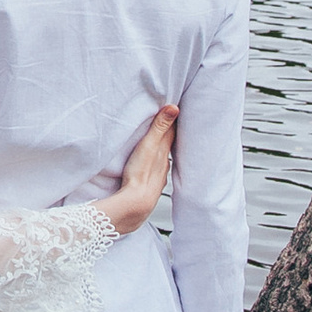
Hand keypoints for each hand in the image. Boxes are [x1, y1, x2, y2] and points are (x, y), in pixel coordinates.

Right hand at [93, 104, 177, 235]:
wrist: (136, 204)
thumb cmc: (140, 174)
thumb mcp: (149, 145)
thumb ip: (160, 126)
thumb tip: (174, 107)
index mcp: (163, 151)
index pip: (171, 132)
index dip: (172, 121)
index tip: (174, 110)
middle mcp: (164, 164)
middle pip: (168, 146)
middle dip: (168, 135)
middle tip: (169, 125)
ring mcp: (158, 176)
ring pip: (162, 160)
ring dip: (161, 152)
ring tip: (159, 145)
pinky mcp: (150, 186)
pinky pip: (155, 172)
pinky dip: (155, 166)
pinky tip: (151, 168)